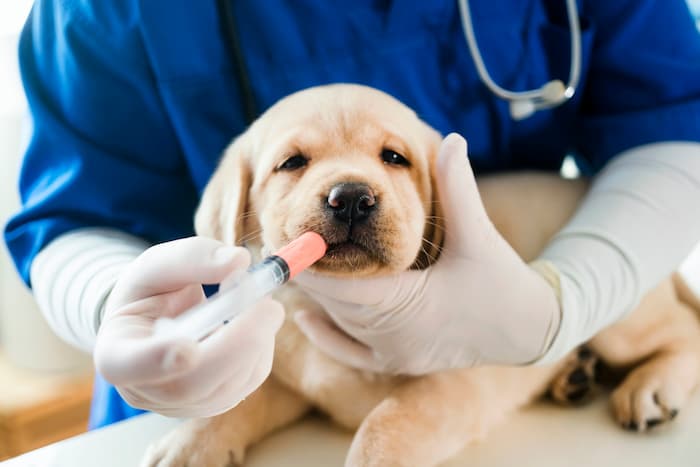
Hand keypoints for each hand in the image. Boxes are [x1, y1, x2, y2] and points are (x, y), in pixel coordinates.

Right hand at [93, 237, 283, 416]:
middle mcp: (145, 390)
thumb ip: (192, 257)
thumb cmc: (153, 290)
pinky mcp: (215, 402)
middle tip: (268, 306)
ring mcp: (180, 404)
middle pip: (189, 385)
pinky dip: (262, 346)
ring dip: (256, 340)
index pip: (127, 366)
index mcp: (115, 352)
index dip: (157, 360)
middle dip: (236, 345)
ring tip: (261, 301)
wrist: (160, 316)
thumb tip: (238, 261)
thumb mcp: (160, 264)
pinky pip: (248, 380)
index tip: (188, 348)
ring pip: (226, 386)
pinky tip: (255, 321)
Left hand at [293, 133, 560, 374]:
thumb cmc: (502, 281)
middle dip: (308, 274)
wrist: (527, 329)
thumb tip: (452, 139)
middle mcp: (394, 337)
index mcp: (408, 306)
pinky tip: (306, 315)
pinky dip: (326, 334)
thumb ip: (458, 188)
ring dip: (318, 295)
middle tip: (279, 243)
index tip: (286, 238)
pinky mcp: (397, 362)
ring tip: (292, 263)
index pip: (340, 286)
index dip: (308, 263)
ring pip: (339, 323)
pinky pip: (348, 352)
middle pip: (333, 303)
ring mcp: (394, 354)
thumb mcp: (478, 234)